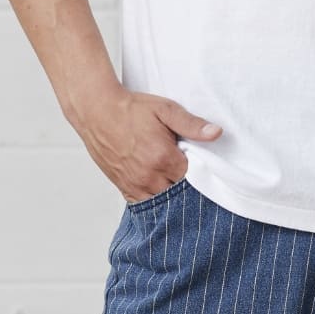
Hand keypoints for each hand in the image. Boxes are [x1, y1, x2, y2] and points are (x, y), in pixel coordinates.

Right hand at [71, 85, 223, 203]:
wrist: (98, 112)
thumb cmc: (132, 109)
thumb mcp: (166, 109)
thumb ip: (192, 124)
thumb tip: (216, 133)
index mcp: (163, 157)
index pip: (193, 176)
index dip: (198, 169)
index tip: (197, 160)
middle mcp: (149, 176)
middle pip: (178, 192)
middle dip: (185, 183)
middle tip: (185, 168)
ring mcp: (135, 185)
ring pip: (161, 201)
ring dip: (169, 193)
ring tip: (172, 177)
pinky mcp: (123, 187)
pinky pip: (143, 204)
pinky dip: (153, 198)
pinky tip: (158, 188)